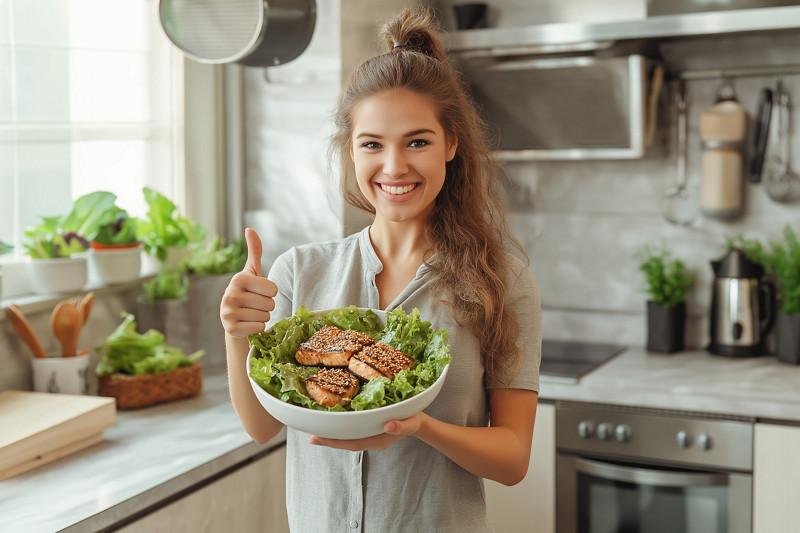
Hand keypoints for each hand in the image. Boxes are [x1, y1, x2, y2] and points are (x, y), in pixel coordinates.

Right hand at [220, 228, 278, 337]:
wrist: (234, 319)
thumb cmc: (248, 293)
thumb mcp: (252, 272)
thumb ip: (254, 250)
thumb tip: (249, 229)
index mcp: (239, 279)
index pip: (273, 289)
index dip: (271, 293)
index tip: (259, 293)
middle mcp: (230, 294)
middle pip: (270, 304)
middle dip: (267, 307)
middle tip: (255, 306)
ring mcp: (228, 313)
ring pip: (265, 317)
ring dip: (263, 318)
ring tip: (251, 314)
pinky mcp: (230, 329)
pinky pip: (259, 328)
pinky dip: (258, 329)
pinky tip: (248, 324)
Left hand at [308, 412, 423, 450]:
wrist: (417, 421)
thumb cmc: (413, 420)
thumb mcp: (411, 422)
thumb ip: (401, 426)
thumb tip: (387, 425)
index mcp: (377, 440)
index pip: (352, 443)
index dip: (334, 442)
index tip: (317, 438)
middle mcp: (370, 440)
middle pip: (345, 442)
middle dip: (328, 440)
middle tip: (311, 437)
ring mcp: (369, 436)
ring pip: (347, 438)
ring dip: (332, 435)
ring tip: (316, 431)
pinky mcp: (368, 429)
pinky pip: (351, 432)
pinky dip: (340, 428)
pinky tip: (332, 423)